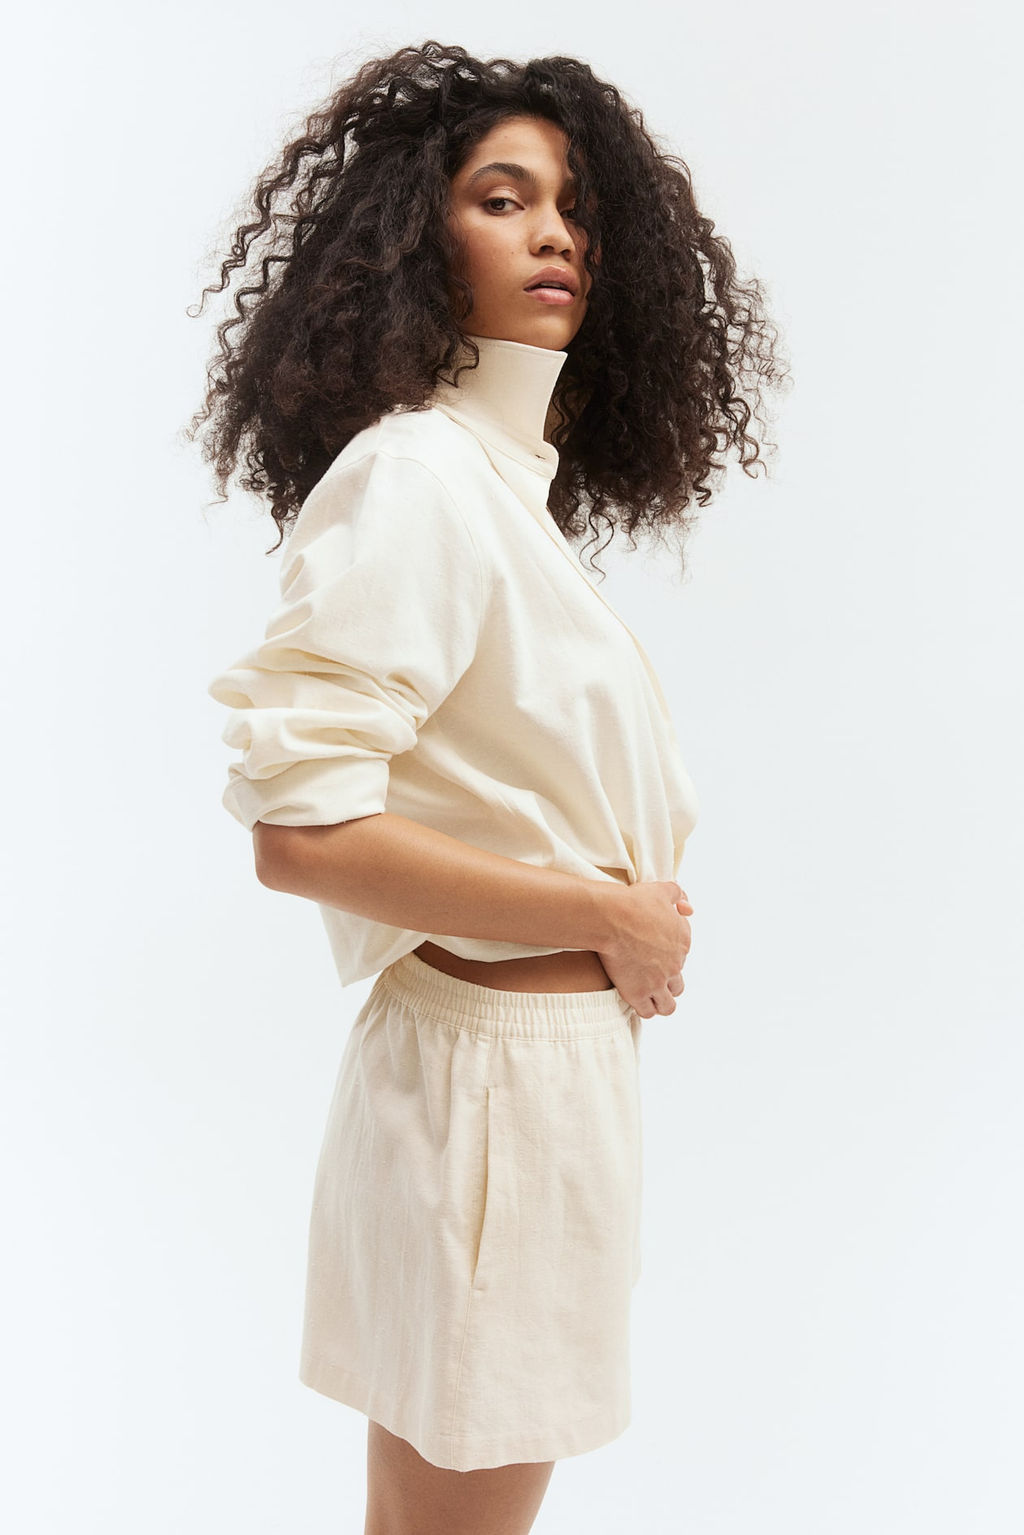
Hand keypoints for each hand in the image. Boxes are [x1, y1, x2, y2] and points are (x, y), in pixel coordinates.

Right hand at [595, 881, 693, 1018]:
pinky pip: (648, 1011)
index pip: (682, 954)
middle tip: (649, 975)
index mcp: (683, 941)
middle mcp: (675, 965)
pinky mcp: (639, 993)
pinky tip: (634, 999)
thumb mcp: (662, 890)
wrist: (612, 917)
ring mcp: (658, 982)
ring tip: (647, 995)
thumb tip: (687, 908)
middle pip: (678, 984)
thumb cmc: (634, 902)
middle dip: (666, 981)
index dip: (668, 953)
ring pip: (668, 1005)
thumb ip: (679, 896)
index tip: (653, 950)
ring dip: (660, 1001)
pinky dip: (644, 1008)